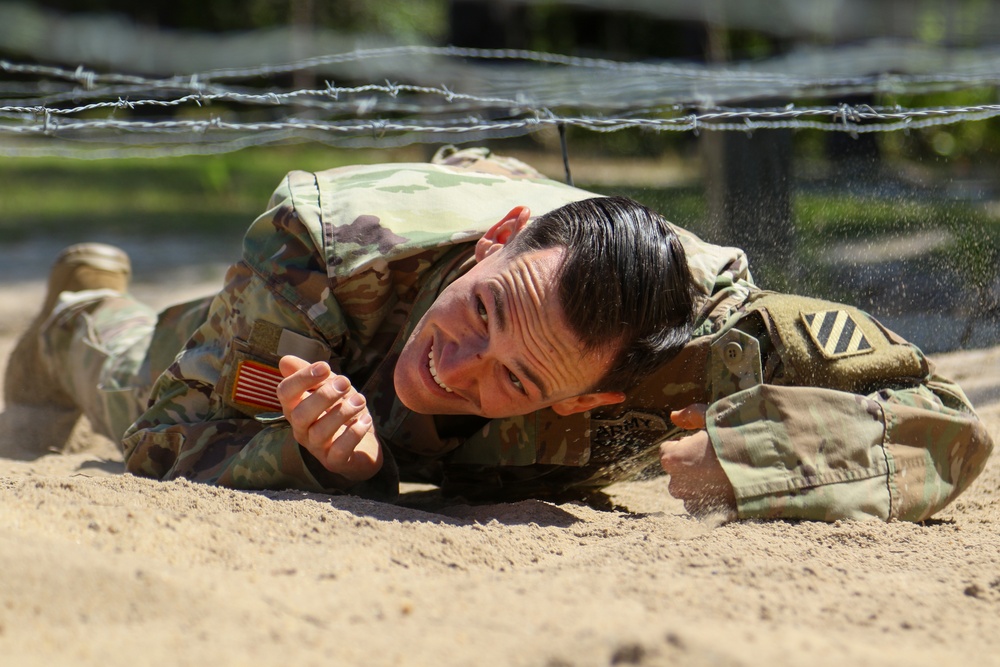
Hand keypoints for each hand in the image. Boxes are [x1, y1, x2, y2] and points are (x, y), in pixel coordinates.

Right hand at [277, 355, 382, 481]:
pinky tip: (366, 420)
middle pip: (300, 414)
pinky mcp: (335, 462)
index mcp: (296, 408)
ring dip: (343, 412)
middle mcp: (302, 429)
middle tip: (346, 383)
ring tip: (360, 400)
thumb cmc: (341, 412)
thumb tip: (284, 361)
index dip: (302, 378)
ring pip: (320, 432)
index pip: (285, 393)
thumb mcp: (329, 387)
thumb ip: (311, 374)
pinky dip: (354, 433)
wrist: (363, 444)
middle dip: (324, 395)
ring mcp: (317, 448)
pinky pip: (339, 450)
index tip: (325, 367)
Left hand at [659, 404, 736, 517]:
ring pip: (690, 489)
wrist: (766, 469)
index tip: (705, 443)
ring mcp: (692, 502)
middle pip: (678, 470)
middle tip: (717, 457)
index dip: (687, 444)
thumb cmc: (736, 439)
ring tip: (725, 473)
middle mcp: (676, 484)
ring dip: (701, 483)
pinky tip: (728, 488)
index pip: (669, 450)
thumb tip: (673, 416)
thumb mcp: (714, 418)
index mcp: (672, 459)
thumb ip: (690, 416)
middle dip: (691, 464)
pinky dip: (712, 498)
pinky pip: (703, 505)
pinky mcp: (707, 515)